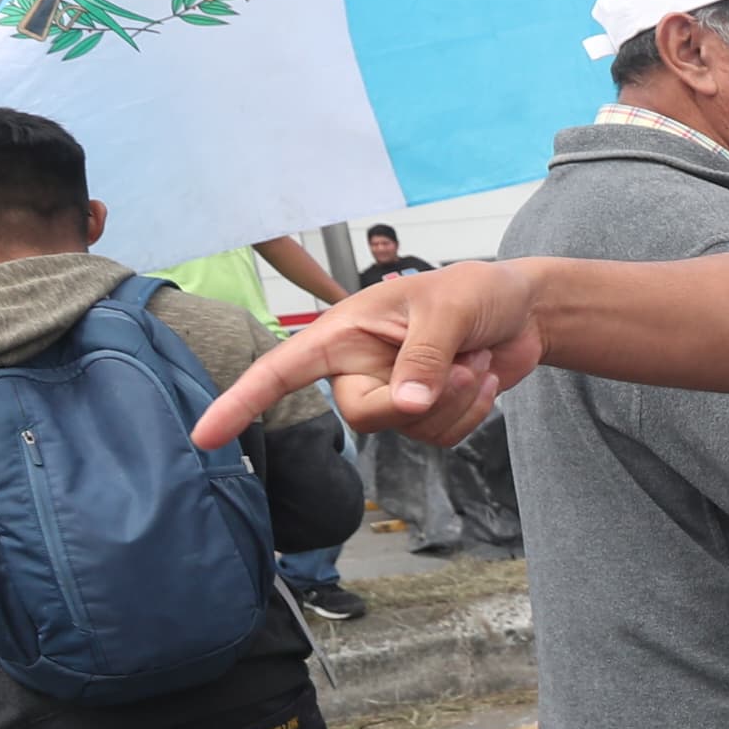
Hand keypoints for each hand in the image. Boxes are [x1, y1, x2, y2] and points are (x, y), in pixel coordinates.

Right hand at [191, 265, 538, 449]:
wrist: (523, 310)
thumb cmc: (476, 292)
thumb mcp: (448, 308)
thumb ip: (424, 355)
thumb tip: (407, 406)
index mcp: (344, 333)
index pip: (280, 371)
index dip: (241, 401)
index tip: (205, 436)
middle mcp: (360, 368)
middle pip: (365, 418)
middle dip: (419, 401)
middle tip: (463, 365)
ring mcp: (394, 394)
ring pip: (411, 430)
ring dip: (458, 400)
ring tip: (476, 357)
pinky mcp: (427, 414)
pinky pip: (442, 437)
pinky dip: (472, 412)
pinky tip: (484, 377)